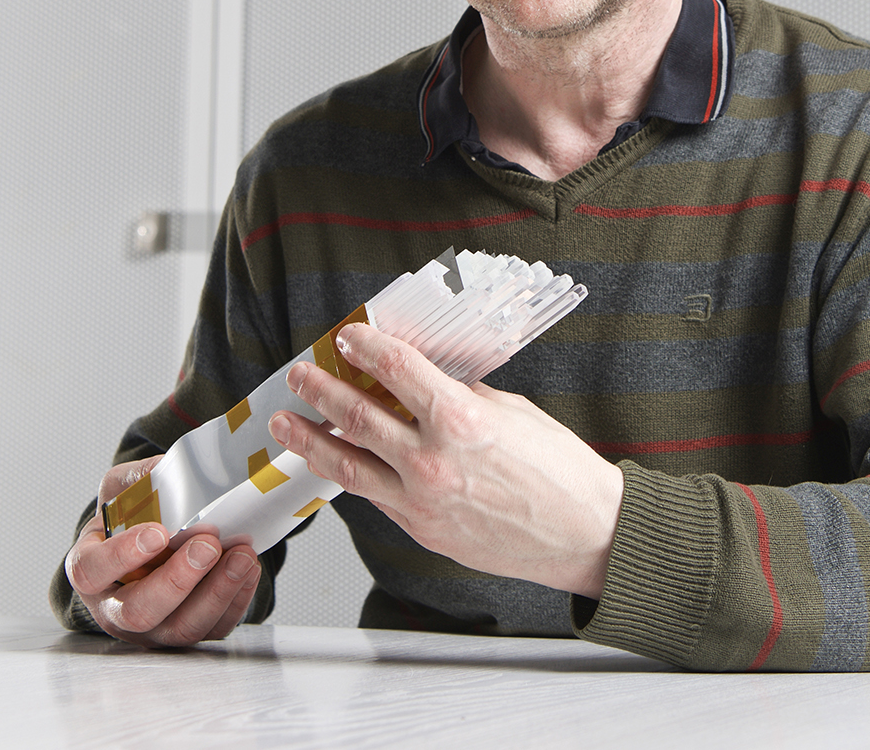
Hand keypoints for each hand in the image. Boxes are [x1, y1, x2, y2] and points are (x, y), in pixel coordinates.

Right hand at [65, 456, 262, 646]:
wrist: (150, 545)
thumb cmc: (131, 520)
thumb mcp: (123, 490)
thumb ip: (139, 479)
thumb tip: (169, 471)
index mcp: (91, 570)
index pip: (91, 572)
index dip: (122, 556)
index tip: (158, 533)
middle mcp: (116, 609)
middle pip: (139, 612)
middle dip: (178, 580)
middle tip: (207, 545)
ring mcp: (152, 628)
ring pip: (182, 628)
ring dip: (217, 592)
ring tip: (241, 556)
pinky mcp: (187, 632)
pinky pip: (213, 629)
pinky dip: (236, 600)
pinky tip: (247, 569)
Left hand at [269, 323, 623, 597]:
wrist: (584, 534)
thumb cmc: (560, 471)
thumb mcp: (512, 411)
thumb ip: (462, 393)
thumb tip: (425, 375)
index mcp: (460, 419)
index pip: (396, 370)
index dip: (365, 347)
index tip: (348, 336)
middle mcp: (433, 460)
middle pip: (357, 415)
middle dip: (321, 389)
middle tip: (300, 374)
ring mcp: (422, 500)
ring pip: (348, 464)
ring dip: (309, 439)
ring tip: (286, 422)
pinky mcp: (421, 529)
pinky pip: (375, 495)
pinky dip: (351, 472)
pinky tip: (335, 459)